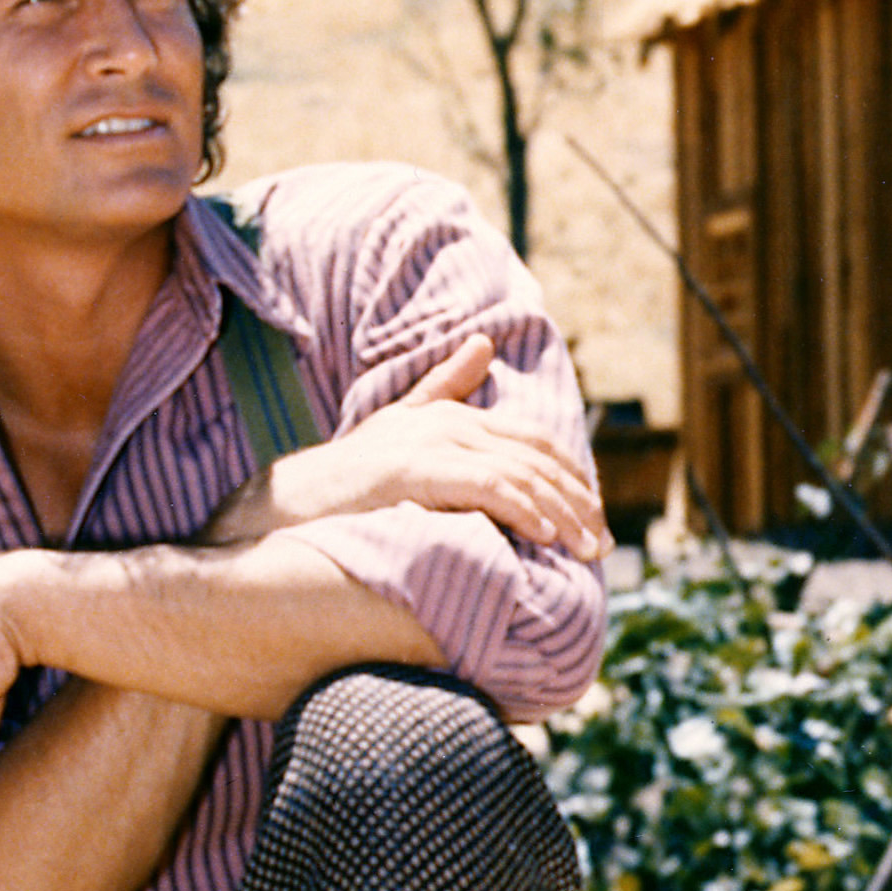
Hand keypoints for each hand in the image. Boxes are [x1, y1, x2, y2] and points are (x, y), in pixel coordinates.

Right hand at [207, 335, 607, 556]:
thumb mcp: (401, 427)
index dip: (570, 476)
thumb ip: (443, 387)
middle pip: (536, 459)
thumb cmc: (347, 479)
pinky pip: (487, 488)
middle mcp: (449, 423)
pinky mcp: (417, 471)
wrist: (289, 504)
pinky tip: (544, 535)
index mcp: (452, 416)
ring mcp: (432, 444)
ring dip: (562, 514)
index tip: (593, 515)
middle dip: (577, 502)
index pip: (532, 441)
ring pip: (521, 475)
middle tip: (602, 546)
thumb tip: (482, 342)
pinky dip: (522, 509)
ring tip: (586, 548)